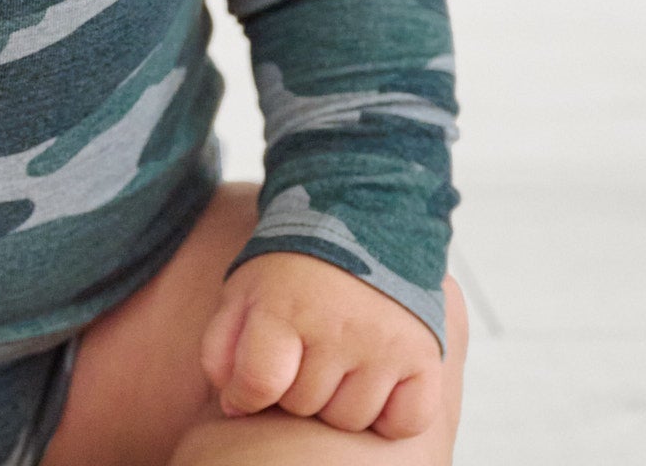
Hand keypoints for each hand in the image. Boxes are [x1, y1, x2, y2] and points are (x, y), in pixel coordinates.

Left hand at [199, 250, 441, 438]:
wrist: (362, 223)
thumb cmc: (292, 270)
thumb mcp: (244, 292)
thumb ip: (222, 348)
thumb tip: (232, 406)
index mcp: (284, 306)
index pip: (260, 383)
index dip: (248, 394)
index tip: (253, 385)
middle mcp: (336, 326)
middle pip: (304, 405)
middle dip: (294, 389)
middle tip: (302, 353)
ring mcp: (384, 343)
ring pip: (350, 420)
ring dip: (339, 401)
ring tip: (336, 361)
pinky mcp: (423, 356)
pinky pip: (405, 422)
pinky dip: (390, 414)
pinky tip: (375, 380)